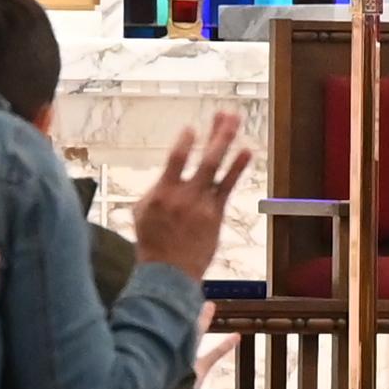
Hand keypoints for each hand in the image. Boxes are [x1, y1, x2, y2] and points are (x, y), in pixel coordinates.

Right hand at [131, 109, 255, 272]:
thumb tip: (165, 176)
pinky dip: (237, 168)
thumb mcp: (141, 214)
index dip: (184, 142)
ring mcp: (201, 205)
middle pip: (203, 158)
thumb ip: (154, 191)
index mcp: (161, 193)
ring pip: (216, 167)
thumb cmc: (152, 245)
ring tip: (236, 123)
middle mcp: (183, 196)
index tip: (191, 129)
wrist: (168, 274)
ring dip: (226, 142)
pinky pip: (228, 187)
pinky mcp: (215, 215)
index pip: (174, 159)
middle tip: (226, 113)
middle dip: (216, 133)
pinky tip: (246, 151)